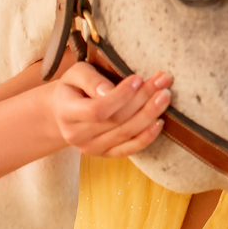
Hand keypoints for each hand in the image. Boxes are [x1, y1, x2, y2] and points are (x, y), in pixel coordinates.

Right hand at [48, 62, 172, 157]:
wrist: (62, 111)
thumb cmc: (73, 87)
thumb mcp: (75, 74)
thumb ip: (90, 80)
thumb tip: (108, 90)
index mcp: (67, 112)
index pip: (97, 109)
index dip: (120, 96)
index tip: (139, 78)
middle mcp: (77, 135)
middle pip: (116, 121)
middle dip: (143, 100)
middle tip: (163, 82)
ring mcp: (91, 148)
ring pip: (125, 134)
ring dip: (149, 115)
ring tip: (165, 96)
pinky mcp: (105, 154)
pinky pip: (128, 149)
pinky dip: (146, 138)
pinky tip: (159, 122)